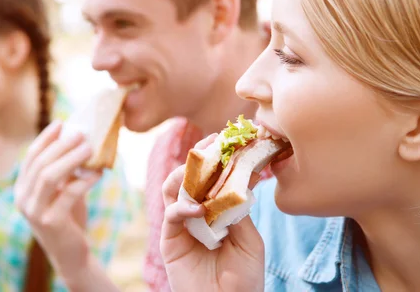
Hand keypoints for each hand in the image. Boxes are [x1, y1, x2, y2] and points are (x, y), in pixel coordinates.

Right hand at [15, 121, 101, 286]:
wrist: (71, 253)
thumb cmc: (68, 216)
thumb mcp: (62, 190)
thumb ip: (63, 170)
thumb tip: (77, 138)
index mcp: (22, 188)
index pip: (31, 156)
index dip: (46, 138)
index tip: (61, 122)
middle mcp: (22, 199)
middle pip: (40, 163)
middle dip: (61, 145)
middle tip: (81, 133)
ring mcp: (34, 212)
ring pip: (49, 176)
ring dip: (71, 159)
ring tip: (89, 148)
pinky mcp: (50, 222)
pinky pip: (68, 194)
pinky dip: (84, 181)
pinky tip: (98, 174)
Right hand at [160, 134, 264, 291]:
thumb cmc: (244, 280)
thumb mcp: (250, 241)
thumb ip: (237, 212)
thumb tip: (233, 183)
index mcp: (217, 212)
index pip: (214, 179)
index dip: (220, 160)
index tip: (230, 141)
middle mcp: (197, 214)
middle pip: (189, 177)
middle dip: (200, 157)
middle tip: (213, 143)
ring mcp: (182, 226)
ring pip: (173, 189)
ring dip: (185, 174)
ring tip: (200, 168)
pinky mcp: (169, 240)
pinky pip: (170, 215)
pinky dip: (182, 207)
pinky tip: (198, 209)